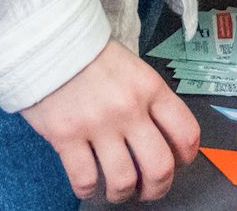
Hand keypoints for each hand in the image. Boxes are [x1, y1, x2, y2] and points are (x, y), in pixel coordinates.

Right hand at [20, 40, 198, 202]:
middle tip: (149, 190)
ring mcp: (98, 124)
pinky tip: (88, 184)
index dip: (187, 157)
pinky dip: (88, 190)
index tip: (179, 163)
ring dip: (122, 194)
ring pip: (123, 180)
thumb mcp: (133, 69)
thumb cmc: (92, 57)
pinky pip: (85, 179)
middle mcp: (129, 108)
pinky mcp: (66, 136)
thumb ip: (148, 100)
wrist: (49, 43)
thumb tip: (160, 136)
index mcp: (150, 88)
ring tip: (117, 191)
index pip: (186, 132)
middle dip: (158, 187)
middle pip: (159, 166)